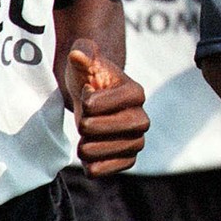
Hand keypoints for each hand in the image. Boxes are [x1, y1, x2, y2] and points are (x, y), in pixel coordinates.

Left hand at [65, 39, 148, 175]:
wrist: (88, 100)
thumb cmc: (87, 78)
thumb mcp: (83, 62)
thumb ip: (83, 53)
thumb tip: (78, 54)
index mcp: (135, 91)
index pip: (121, 100)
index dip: (96, 101)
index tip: (85, 97)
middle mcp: (142, 115)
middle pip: (132, 125)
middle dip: (100, 127)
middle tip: (82, 124)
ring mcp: (136, 137)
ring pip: (128, 148)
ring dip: (100, 150)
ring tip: (82, 145)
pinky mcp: (127, 155)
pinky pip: (124, 165)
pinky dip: (106, 167)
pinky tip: (88, 162)